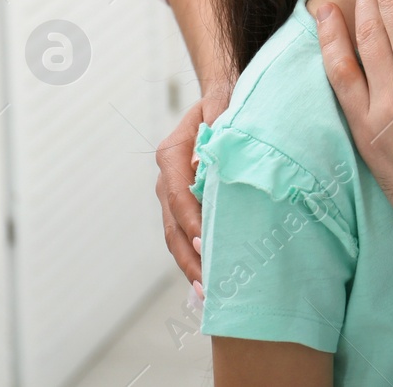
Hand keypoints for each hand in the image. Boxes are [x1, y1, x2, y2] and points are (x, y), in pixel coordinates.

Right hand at [157, 83, 230, 287]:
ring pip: (176, 236)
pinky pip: (184, 235)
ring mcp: (171, 195)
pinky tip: (211, 280)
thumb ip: (217, 120)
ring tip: (211, 293)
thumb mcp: (222, 102)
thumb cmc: (225, 100)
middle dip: (189, 257)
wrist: (219, 100)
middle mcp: (167, 178)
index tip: (203, 243)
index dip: (190, 221)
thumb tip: (202, 160)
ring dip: (191, 265)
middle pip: (173, 225)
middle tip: (209, 285)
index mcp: (172, 155)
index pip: (178, 195)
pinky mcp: (183, 205)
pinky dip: (195, 257)